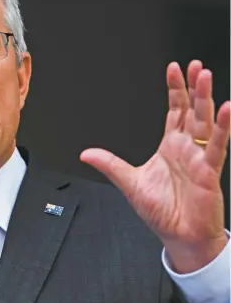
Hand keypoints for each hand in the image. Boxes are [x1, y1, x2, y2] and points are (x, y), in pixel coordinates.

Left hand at [80, 60, 229, 272]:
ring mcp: (198, 157)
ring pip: (204, 121)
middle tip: (195, 66)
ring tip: (206, 76)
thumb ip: (110, 164)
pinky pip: (216, 145)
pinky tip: (226, 109)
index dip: (175, 90)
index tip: (174, 70)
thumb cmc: (161, 211)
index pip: (174, 111)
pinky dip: (222, 128)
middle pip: (191, 110)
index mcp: (170, 147)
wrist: (179, 236)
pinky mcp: (209, 170)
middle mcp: (186, 148)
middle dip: (193, 87)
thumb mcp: (129, 182)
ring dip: (206, 99)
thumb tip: (86, 153)